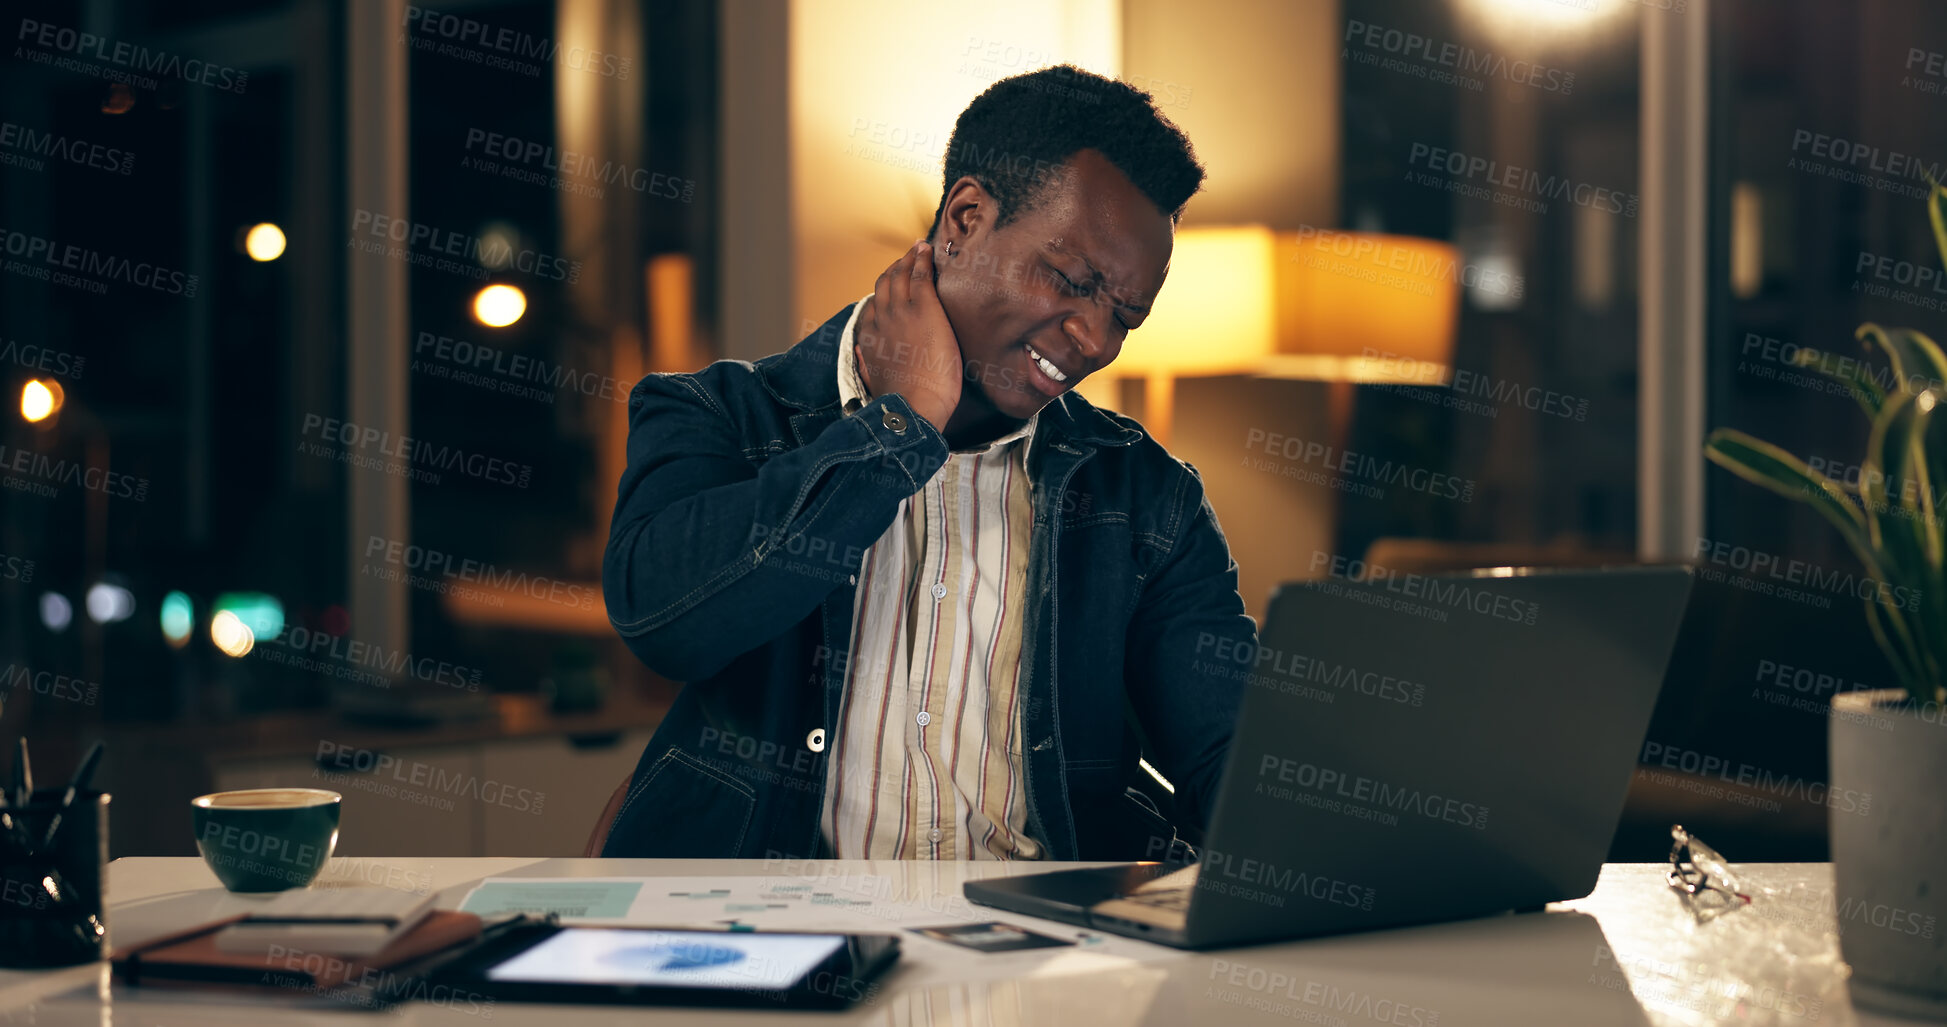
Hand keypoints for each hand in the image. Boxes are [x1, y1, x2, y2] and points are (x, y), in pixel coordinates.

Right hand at [856, 241, 961, 431]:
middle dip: (896, 267)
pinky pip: (921, 275)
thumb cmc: (901, 402)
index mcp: (870, 337)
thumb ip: (865, 364)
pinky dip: (923, 259)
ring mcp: (902, 311)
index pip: (874, 305)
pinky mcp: (924, 308)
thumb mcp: (873, 382)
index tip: (893, 282)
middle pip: (885, 283)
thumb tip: (860, 354)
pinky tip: (928, 249)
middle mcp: (882, 319)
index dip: (883, 290)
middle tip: (909, 257)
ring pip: (901, 274)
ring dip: (909, 258)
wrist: (914, 406)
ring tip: (919, 248)